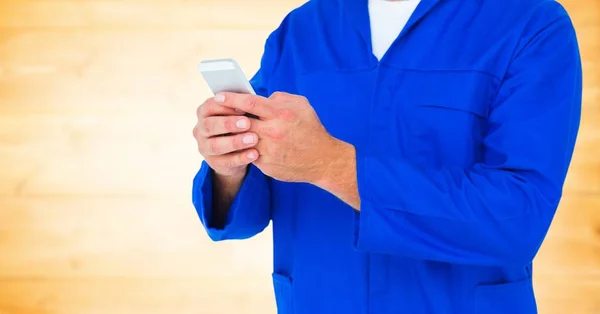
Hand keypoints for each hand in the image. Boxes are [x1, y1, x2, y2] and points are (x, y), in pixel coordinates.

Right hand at [193, 95, 259, 177]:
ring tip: (253, 139)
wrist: (236, 151)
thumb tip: (251, 97)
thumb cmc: (238, 125)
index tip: (243, 107)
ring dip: (235, 142)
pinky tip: (254, 154)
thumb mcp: (238, 114)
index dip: (225, 106)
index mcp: (204, 112)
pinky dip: (241, 158)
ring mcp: (204, 148)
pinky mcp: (214, 163)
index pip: (209, 106)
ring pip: (215, 145)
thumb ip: (240, 106)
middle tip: (248, 123)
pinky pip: (226, 161)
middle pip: (209, 125)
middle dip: (228, 124)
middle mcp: (200, 129)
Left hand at [216, 91, 340, 183]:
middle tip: (218, 114)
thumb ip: (280, 98)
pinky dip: (248, 149)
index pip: (249, 103)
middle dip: (228, 118)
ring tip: (231, 131)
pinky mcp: (266, 166)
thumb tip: (262, 97)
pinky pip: (250, 155)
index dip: (231, 98)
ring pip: (242, 140)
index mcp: (280, 114)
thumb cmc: (311, 129)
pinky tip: (247, 146)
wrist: (323, 160)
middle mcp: (273, 132)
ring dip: (237, 135)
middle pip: (240, 122)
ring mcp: (268, 151)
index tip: (218, 95)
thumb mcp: (301, 105)